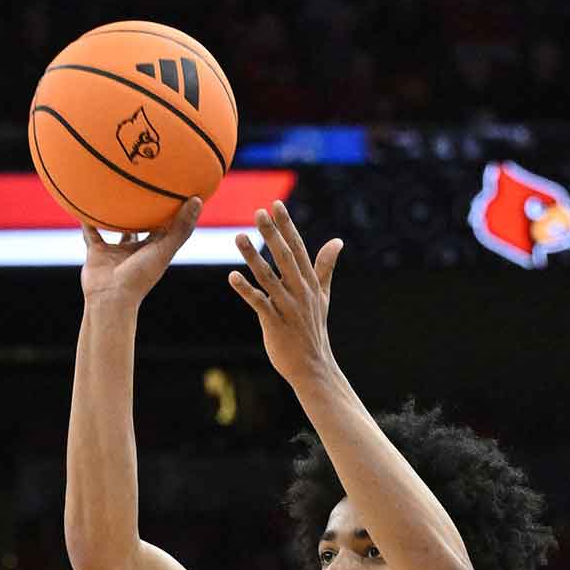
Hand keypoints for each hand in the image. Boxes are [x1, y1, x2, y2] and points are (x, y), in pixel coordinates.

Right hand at [79, 198, 201, 303]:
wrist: (110, 298)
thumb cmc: (140, 276)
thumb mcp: (165, 249)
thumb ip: (181, 227)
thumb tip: (197, 199)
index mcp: (155, 249)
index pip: (166, 226)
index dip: (171, 210)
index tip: (175, 190)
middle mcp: (136, 249)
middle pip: (142, 225)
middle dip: (144, 210)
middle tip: (144, 186)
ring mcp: (116, 251)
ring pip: (116, 227)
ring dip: (114, 214)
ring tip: (113, 192)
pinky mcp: (97, 252)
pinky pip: (91, 232)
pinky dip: (87, 220)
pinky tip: (84, 203)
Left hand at [229, 200, 344, 384]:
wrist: (312, 364)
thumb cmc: (313, 328)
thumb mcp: (323, 295)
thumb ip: (325, 266)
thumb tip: (337, 241)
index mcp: (309, 282)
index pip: (298, 248)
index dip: (287, 226)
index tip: (276, 204)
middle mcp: (299, 291)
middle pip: (285, 257)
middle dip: (272, 234)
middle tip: (259, 212)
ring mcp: (287, 307)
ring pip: (268, 277)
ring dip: (253, 256)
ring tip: (238, 236)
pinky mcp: (274, 322)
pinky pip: (258, 303)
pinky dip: (246, 290)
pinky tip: (232, 276)